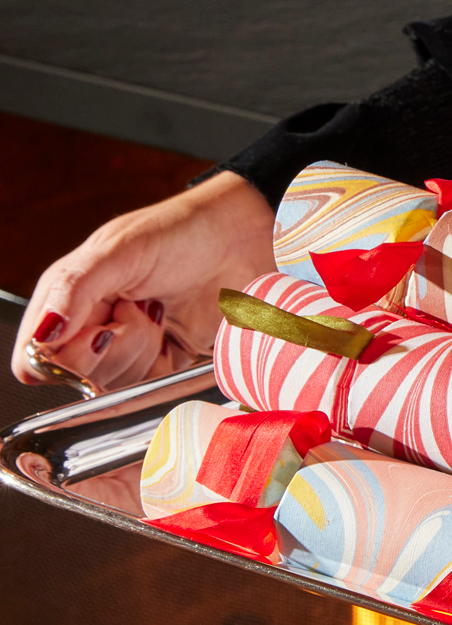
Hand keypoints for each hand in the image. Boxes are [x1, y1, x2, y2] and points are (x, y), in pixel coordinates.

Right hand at [12, 171, 277, 391]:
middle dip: (111, 348)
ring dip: (140, 352)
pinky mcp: (163, 365)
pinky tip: (172, 332)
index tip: (99, 329)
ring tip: (157, 313)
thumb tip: (44, 334)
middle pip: (76, 378)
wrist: (242, 238)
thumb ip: (74, 289)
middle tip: (135, 310)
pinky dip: (161, 369)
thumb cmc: (179, 232)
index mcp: (67, 297)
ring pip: (113, 387)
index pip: (36, 357)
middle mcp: (91, 327)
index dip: (62, 357)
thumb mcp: (119, 250)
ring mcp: (127, 349)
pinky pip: (148, 392)